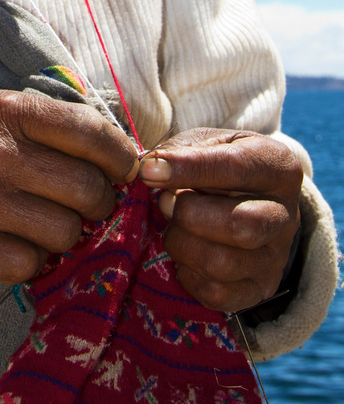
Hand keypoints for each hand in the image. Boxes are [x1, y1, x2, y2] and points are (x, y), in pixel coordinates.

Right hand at [0, 90, 137, 283]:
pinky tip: (16, 242)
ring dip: (65, 235)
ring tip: (44, 222)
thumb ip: (57, 127)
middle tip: (86, 203)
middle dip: (99, 202)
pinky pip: (30, 265)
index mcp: (9, 111)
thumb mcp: (2, 113)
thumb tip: (127, 157)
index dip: (122, 157)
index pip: (90, 132)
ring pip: (66, 233)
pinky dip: (31, 261)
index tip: (126, 171)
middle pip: (88, 190)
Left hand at [139, 128, 302, 311]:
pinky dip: (188, 272)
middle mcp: (286, 215)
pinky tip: (185, 250)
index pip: (236, 168)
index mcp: (279, 167)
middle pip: (241, 226)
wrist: (249, 198)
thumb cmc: (221, 163)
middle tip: (164, 201)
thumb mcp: (208, 142)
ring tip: (172, 225)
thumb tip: (150, 169)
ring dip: (182, 243)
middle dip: (189, 214)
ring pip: (223, 263)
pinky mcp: (259, 288)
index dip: (188, 169)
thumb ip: (182, 150)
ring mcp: (276, 258)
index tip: (149, 171)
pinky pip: (216, 293)